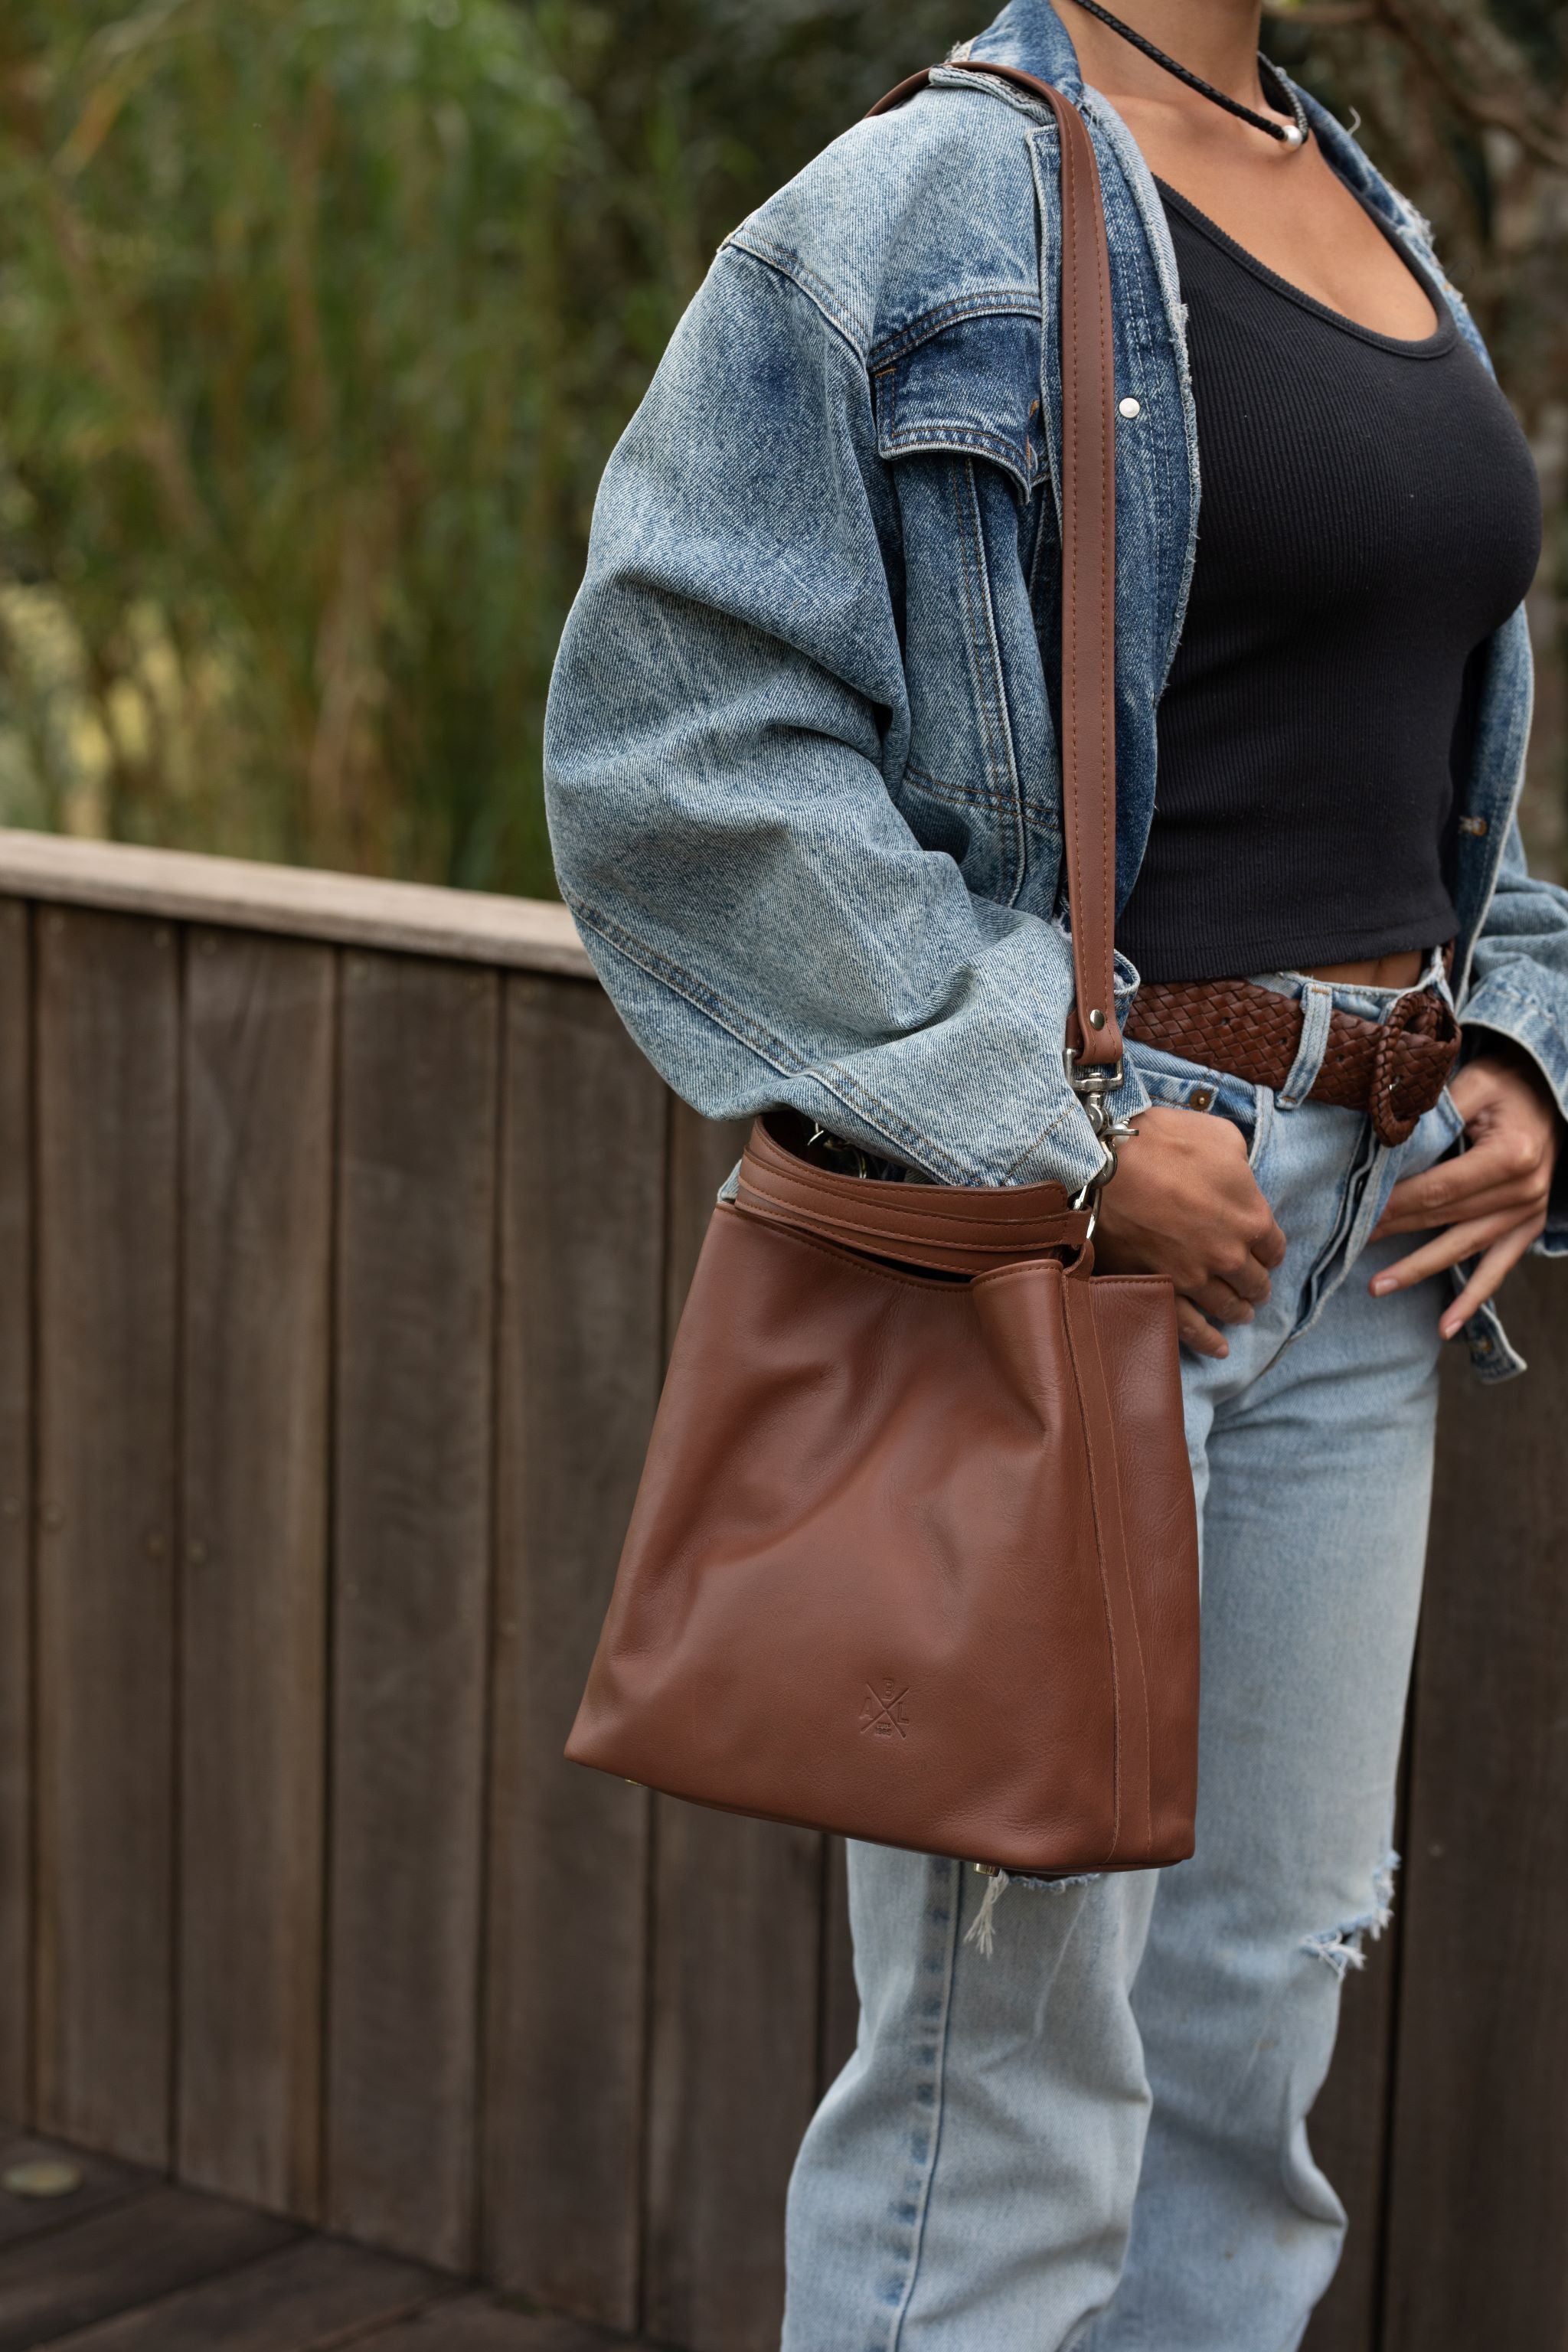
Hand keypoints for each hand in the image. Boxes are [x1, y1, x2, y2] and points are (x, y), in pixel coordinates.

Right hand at [1093, 1105, 1286, 1359]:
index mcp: (1252, 1217)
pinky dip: (1207, 1341)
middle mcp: (1229, 1254)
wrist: (1105, 1162)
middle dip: (1255, 1282)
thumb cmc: (1163, 1141)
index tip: (1262, 1251)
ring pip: (1227, 1306)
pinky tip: (1219, 1349)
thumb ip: (1241, 1166)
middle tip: (1251, 1284)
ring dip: (1236, 1310)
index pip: (1274, 1248)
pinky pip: (1189, 1327)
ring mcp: (1194, 1277)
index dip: (1268, 1250)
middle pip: (1254, 1281)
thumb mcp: (1221, 1137)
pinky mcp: (1161, 1289)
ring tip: (1239, 1312)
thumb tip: (1240, 1177)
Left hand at [1368, 1047, 1561, 1338]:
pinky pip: (1497, 1270)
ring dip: (1417, 1270)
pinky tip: (1445, 1328)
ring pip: (1462, 1249)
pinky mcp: (1527, 1228)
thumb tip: (1384, 1134)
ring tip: (1375, 1287)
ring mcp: (1527, 1214)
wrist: (1553, 1094)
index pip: (1437, 1188)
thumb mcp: (1475, 1083)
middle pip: (1443, 1218)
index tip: (1355, 1215)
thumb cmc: (1508, 1085)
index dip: (1394, 1203)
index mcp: (1509, 1156)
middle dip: (1392, 1232)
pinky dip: (1471, 1301)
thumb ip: (1434, 1109)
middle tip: (1344, 1247)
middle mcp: (1523, 1191)